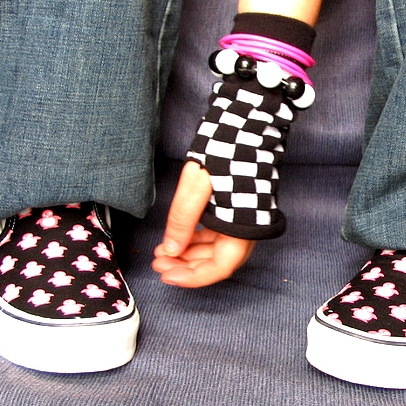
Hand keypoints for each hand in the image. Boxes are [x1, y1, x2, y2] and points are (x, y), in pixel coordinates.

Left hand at [152, 161, 256, 287]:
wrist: (245, 128)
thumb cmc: (225, 151)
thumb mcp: (195, 186)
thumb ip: (182, 221)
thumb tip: (171, 250)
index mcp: (242, 227)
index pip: (219, 268)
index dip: (192, 277)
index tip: (167, 276)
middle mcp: (246, 229)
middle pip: (217, 262)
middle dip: (186, 267)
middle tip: (159, 264)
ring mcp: (242, 221)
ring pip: (215, 250)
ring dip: (190, 255)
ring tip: (162, 253)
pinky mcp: (236, 212)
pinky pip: (216, 235)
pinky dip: (197, 240)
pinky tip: (178, 239)